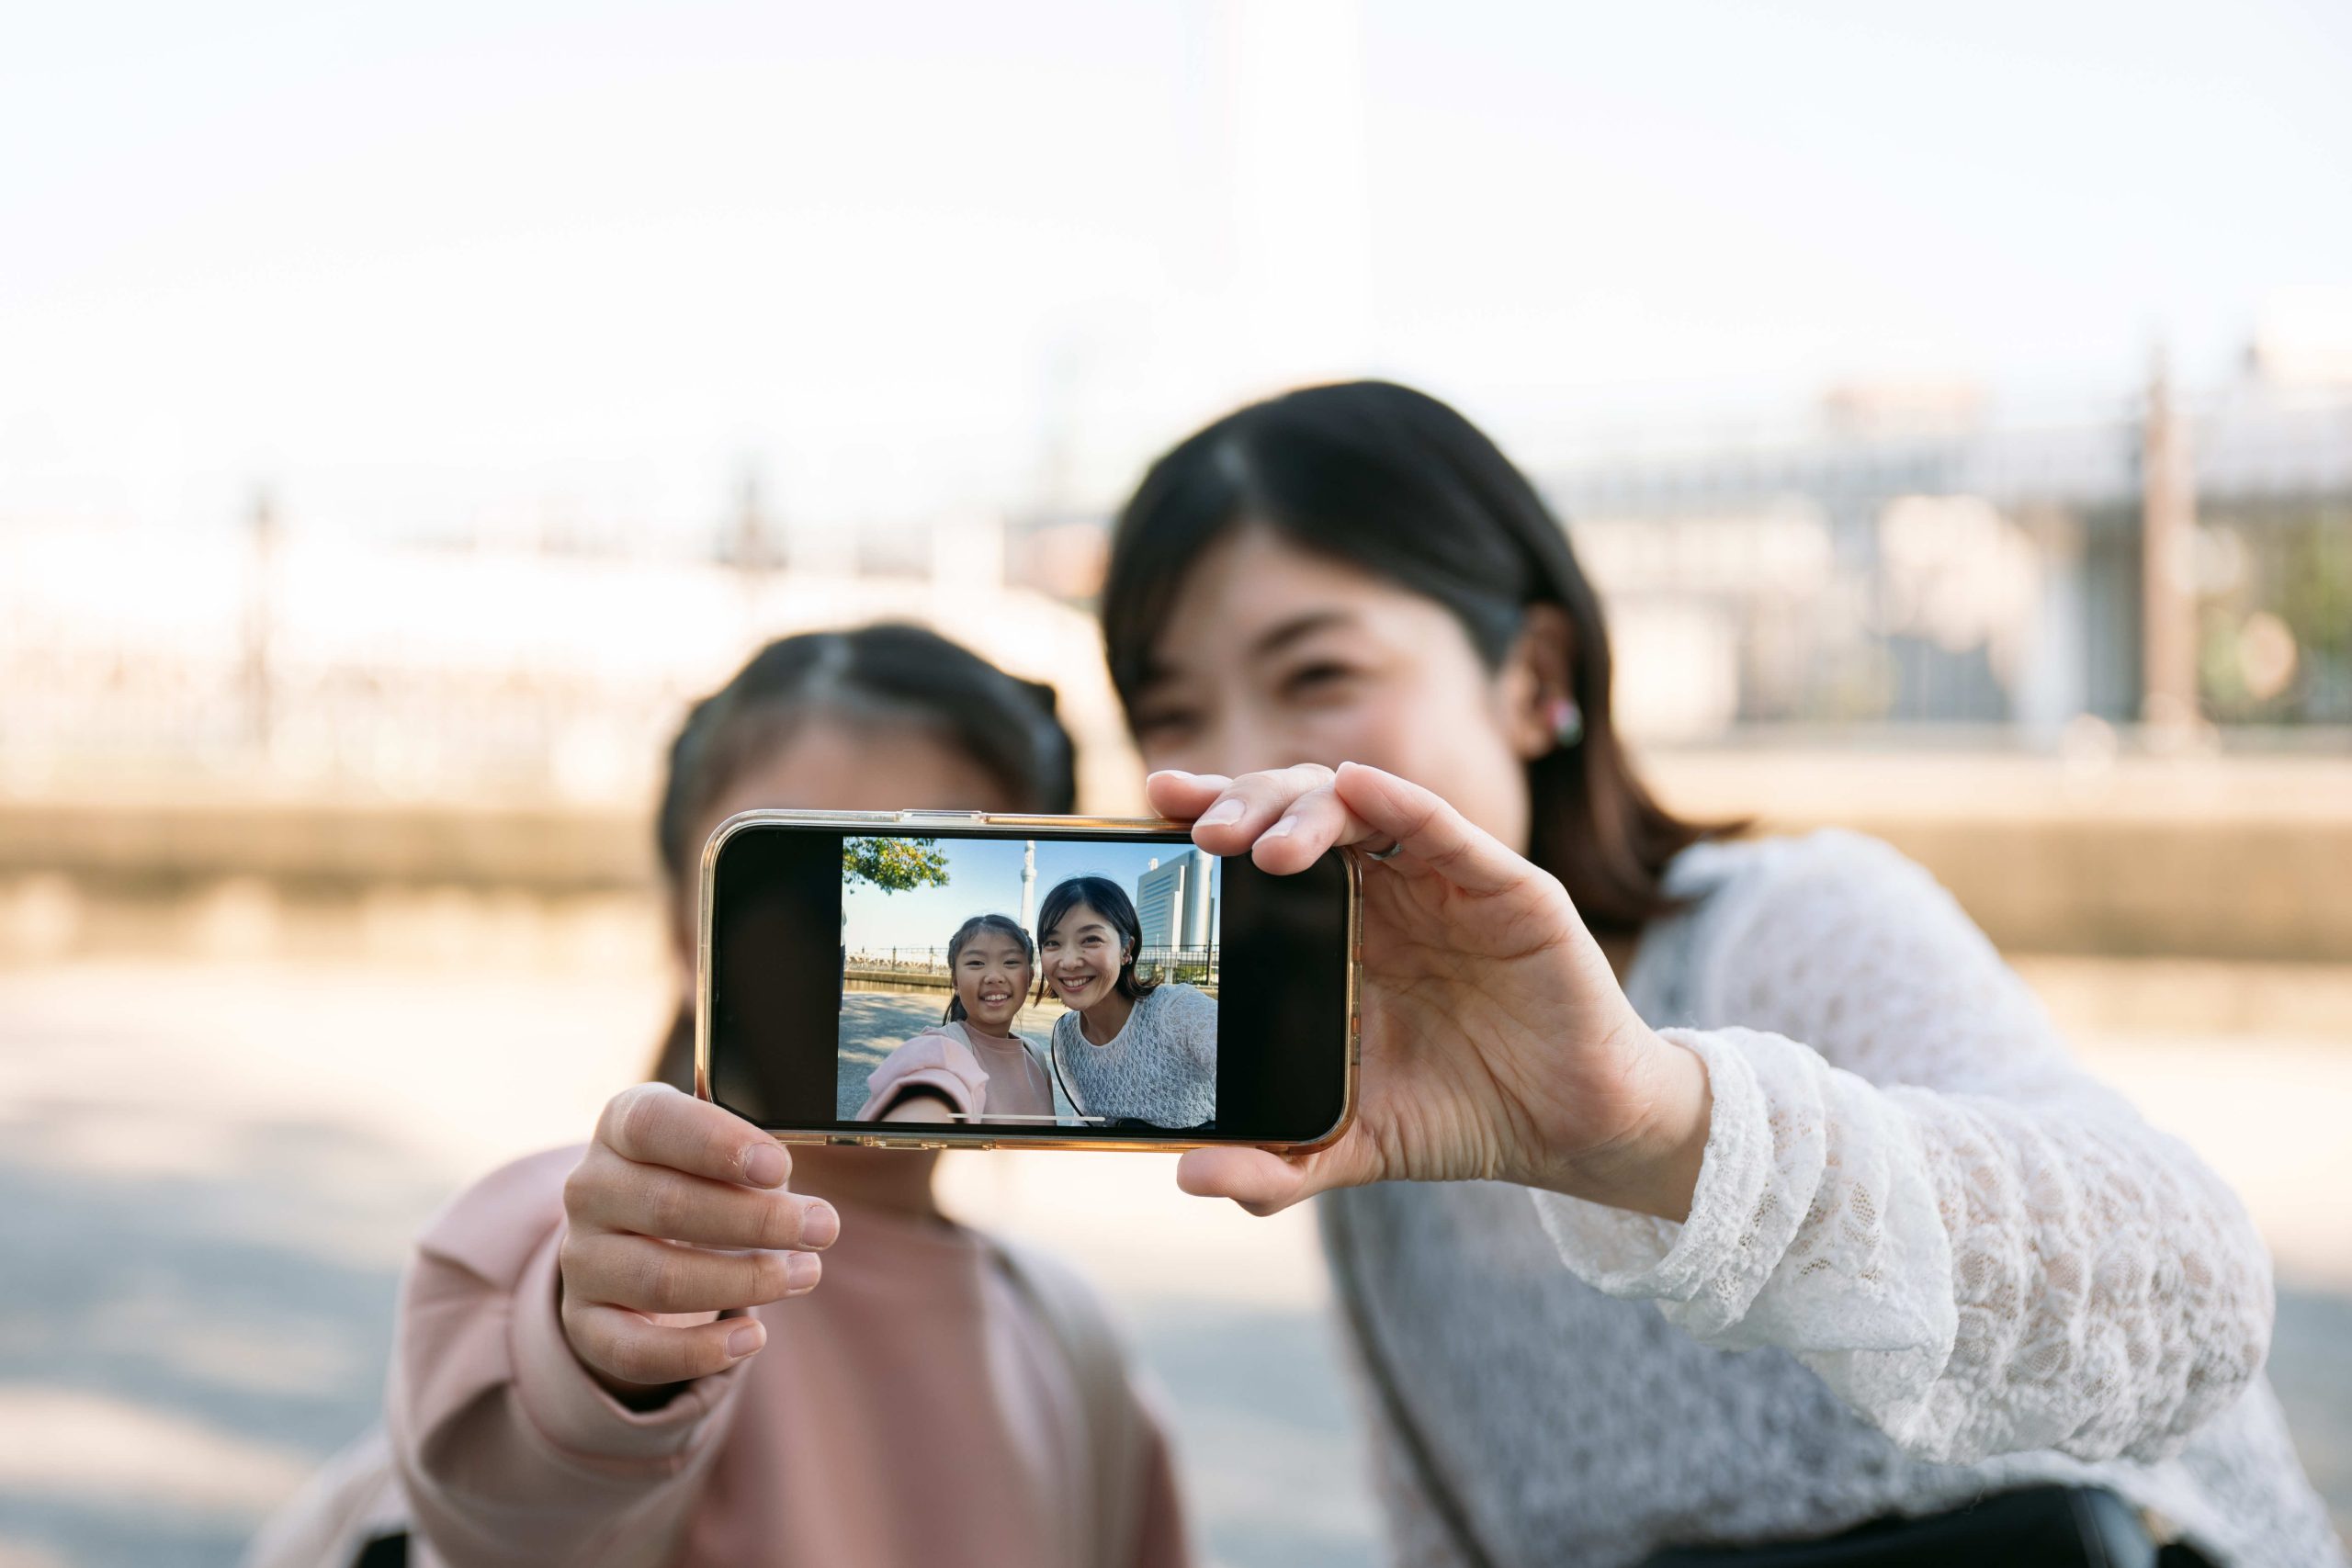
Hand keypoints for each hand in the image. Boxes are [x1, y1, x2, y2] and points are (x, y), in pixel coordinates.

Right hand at [560, 1084, 838, 1399]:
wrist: (641, 1240)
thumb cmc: (703, 1180)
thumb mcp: (725, 1149)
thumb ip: (756, 1153)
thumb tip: (806, 1189)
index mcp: (621, 1127)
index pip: (652, 1124)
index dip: (717, 1144)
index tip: (780, 1166)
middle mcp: (591, 1189)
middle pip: (668, 1206)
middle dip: (758, 1220)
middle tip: (822, 1227)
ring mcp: (581, 1259)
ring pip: (661, 1280)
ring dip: (745, 1281)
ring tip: (806, 1272)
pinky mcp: (587, 1323)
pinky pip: (635, 1350)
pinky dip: (698, 1351)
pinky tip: (752, 1337)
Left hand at [1149, 762, 1710, 1219]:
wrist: (1572, 1132)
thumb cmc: (1462, 1114)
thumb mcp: (1354, 1145)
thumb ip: (1276, 1166)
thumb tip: (1187, 1175)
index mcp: (1334, 932)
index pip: (1261, 851)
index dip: (1211, 817)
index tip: (1153, 809)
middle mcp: (1381, 891)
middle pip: (1299, 811)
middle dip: (1245, 806)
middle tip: (1202, 836)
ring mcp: (1440, 881)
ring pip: (1361, 806)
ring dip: (1303, 809)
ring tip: (1261, 845)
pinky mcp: (1503, 886)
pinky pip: (1444, 829)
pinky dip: (1400, 803)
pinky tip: (1360, 788)